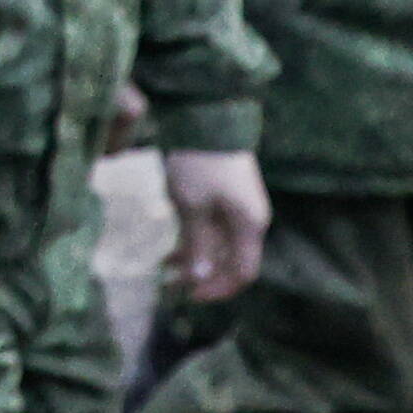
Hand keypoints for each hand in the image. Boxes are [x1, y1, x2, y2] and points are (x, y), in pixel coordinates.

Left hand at [162, 149, 270, 301]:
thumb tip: (198, 278)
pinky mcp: (226, 197)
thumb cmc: (199, 163)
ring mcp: (239, 207)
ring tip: (163, 266)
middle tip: (169, 283)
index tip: (189, 295)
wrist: (207, 117)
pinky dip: (194, 240)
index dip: (218, 290)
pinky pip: (214, 229)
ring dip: (194, 259)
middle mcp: (249, 220)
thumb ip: (197, 244)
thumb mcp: (192, 206)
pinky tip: (170, 248)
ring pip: (219, 246)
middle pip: (231, 262)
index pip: (243, 273)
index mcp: (249, 225)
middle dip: (202, 276)